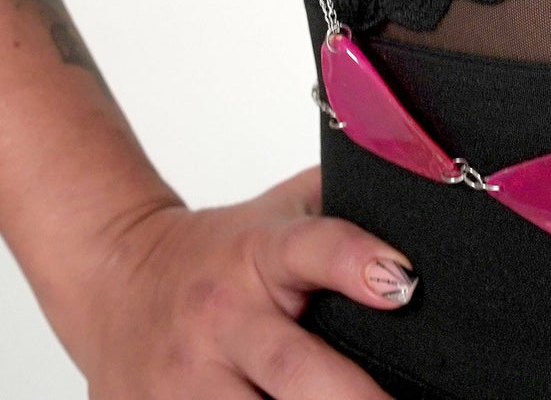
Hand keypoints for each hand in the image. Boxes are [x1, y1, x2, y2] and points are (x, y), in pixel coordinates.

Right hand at [72, 162, 418, 397]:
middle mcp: (225, 318)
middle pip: (295, 371)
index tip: (403, 283)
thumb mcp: (279, 212)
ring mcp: (190, 381)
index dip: (358, 264)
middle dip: (352, 398)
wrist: (115, 280)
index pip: (313, 248)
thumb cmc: (219, 250)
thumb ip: (345, 204)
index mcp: (260, 253)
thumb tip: (425, 184)